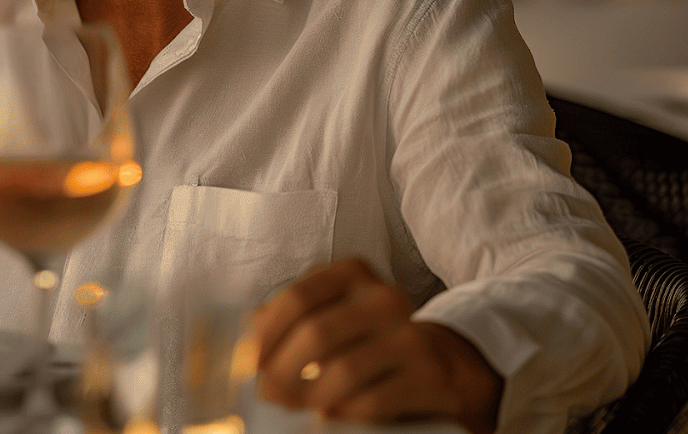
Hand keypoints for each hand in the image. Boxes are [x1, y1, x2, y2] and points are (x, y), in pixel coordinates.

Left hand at [249, 258, 501, 433]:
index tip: (250, 362)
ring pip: (343, 370)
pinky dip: (344, 411)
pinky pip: (373, 400)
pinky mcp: (430, 377)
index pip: (299, 298)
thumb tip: (247, 343)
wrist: (440, 364)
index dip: (267, 334)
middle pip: (317, 334)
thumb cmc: (365, 340)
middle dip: (282, 370)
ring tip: (294, 404)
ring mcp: (411, 337)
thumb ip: (288, 320)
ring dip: (309, 395)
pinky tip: (330, 413)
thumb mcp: (330, 315)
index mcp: (353, 274)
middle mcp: (385, 299)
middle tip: (267, 392)